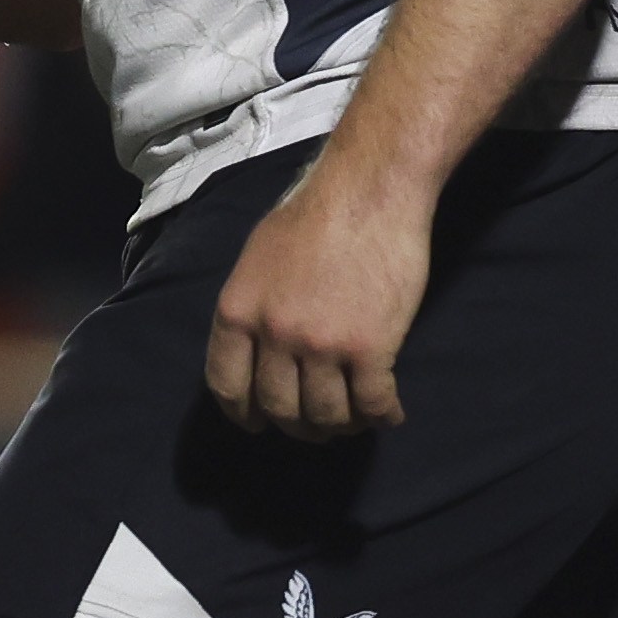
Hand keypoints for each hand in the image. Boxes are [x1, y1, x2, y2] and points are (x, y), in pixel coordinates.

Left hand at [205, 150, 433, 439]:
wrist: (371, 190)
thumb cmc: (316, 213)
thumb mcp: (257, 258)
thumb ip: (252, 307)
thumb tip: (256, 346)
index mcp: (237, 313)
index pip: (228, 388)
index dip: (244, 414)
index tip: (260, 423)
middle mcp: (273, 337)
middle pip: (279, 409)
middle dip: (298, 426)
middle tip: (317, 426)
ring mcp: (322, 346)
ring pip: (326, 414)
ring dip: (341, 426)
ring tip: (355, 420)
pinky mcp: (371, 347)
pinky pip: (372, 401)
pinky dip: (382, 415)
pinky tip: (390, 414)